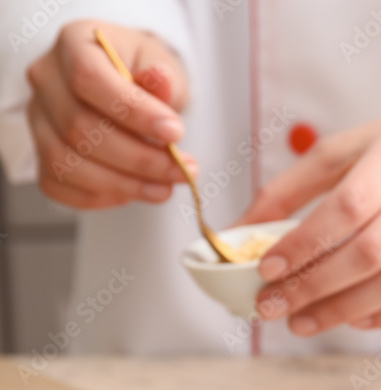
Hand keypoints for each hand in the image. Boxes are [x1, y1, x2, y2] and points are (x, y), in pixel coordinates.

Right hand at [26, 19, 193, 208]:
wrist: (128, 86)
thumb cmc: (144, 72)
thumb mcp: (163, 66)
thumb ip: (162, 80)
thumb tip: (160, 80)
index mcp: (74, 44)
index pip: (89, 78)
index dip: (133, 111)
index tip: (175, 133)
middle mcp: (46, 81)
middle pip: (79, 128)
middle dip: (139, 158)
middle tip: (183, 170)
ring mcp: (39, 120)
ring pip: (67, 163)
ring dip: (123, 184)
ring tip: (165, 187)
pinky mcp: (42, 154)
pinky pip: (60, 185)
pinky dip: (100, 197)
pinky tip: (134, 191)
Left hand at [239, 92, 380, 333]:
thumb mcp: (355, 143)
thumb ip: (297, 182)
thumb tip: (241, 228)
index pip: (349, 207)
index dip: (305, 243)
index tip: (267, 268)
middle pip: (371, 252)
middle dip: (314, 287)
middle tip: (272, 307)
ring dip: (344, 310)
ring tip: (303, 322)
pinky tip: (354, 319)